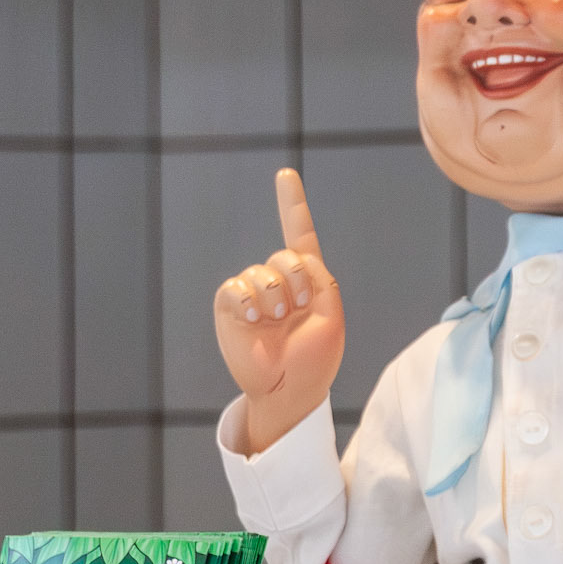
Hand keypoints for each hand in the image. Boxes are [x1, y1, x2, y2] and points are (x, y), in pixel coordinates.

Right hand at [214, 169, 345, 452]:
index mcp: (306, 280)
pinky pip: (234, 288)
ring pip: (260, 273)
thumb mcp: (332, 315)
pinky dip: (247, 301)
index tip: (285, 174)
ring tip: (277, 322)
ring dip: (275, 298)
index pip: (298, 234)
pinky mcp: (231, 307)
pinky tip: (255, 319)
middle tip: (299, 310)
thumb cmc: (316, 358)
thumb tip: (294, 260)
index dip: (291, 204)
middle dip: (297, 283)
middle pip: (285, 257)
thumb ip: (321, 280)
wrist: (290, 389)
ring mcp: (253, 294)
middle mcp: (277, 282)